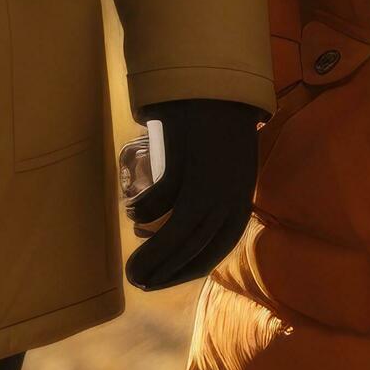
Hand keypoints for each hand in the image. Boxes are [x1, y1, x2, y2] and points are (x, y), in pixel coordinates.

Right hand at [124, 97, 263, 290]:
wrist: (218, 88)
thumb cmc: (219, 131)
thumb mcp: (229, 172)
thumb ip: (217, 200)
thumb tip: (191, 231)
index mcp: (239, 202)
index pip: (215, 252)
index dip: (184, 272)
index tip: (160, 281)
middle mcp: (229, 197)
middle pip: (194, 248)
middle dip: (163, 271)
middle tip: (136, 281)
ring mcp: (210, 179)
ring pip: (179, 231)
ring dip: (152, 254)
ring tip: (129, 266)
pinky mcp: (188, 161)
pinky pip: (164, 197)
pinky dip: (145, 209)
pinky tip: (132, 212)